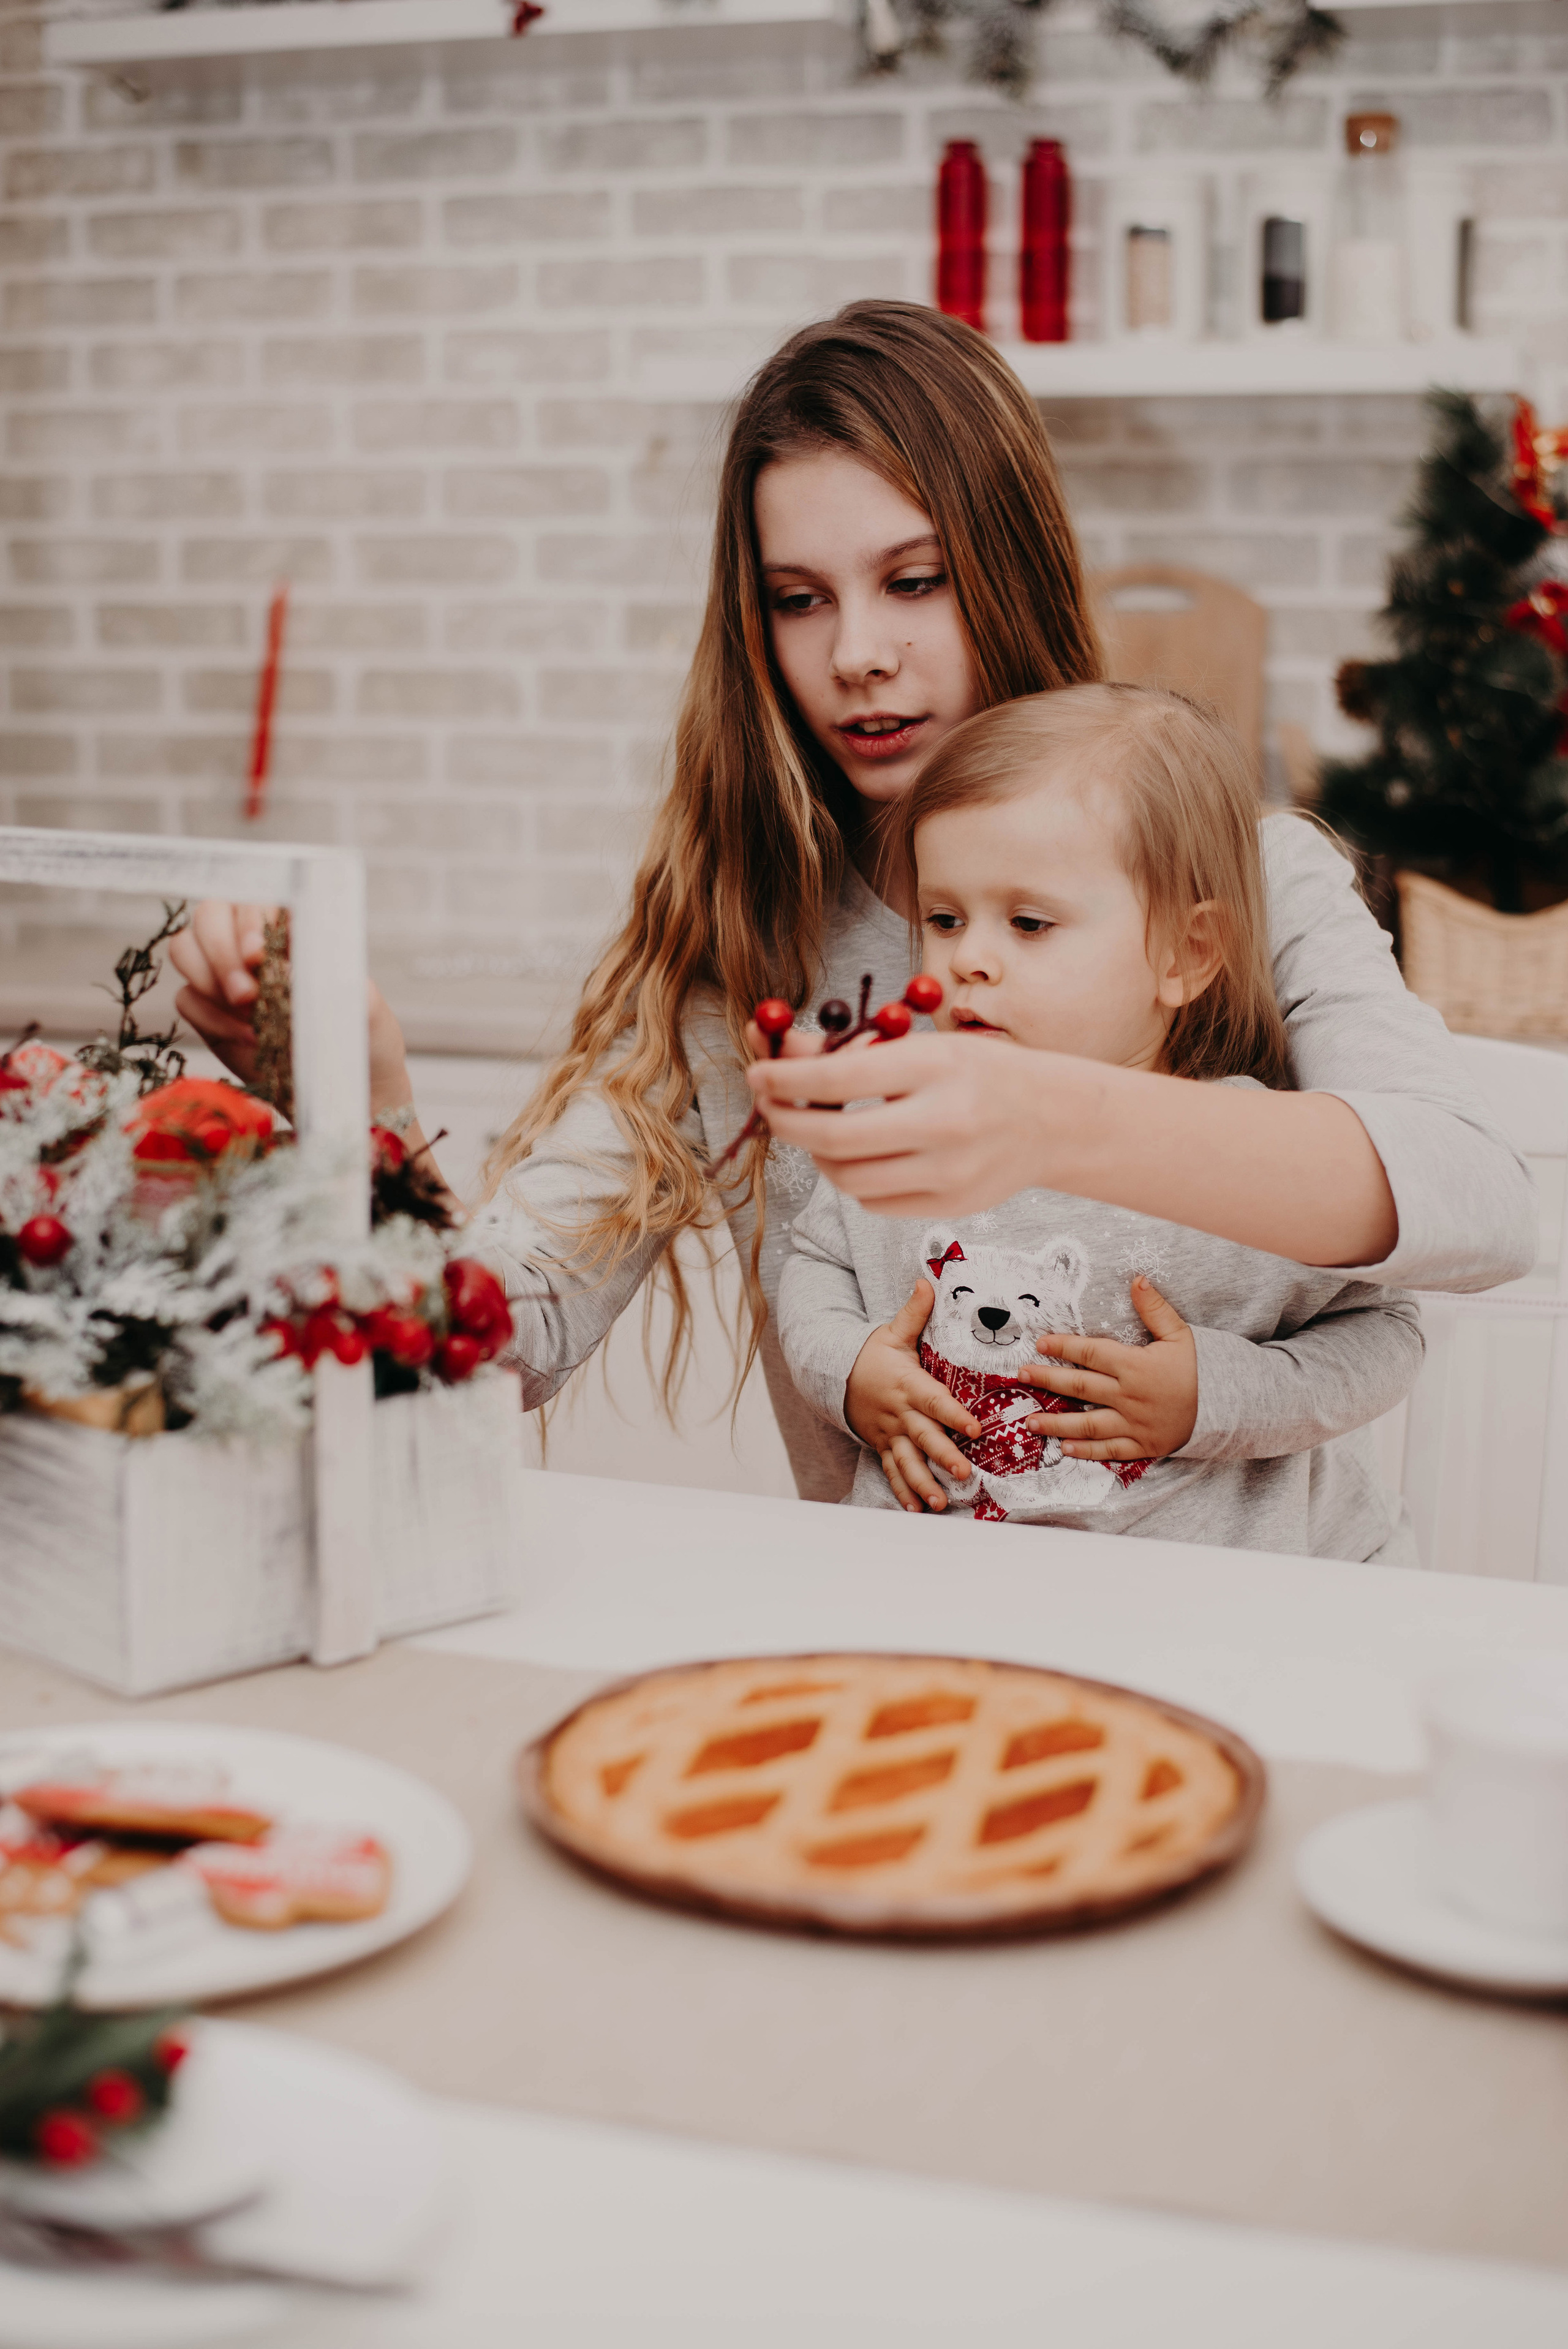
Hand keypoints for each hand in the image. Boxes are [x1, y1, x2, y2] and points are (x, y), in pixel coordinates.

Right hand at [169, 899, 411, 1112]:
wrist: (350, 1087)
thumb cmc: (363, 1037)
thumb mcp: (363, 1007)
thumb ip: (328, 980)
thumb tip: (280, 968)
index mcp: (293, 927)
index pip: (255, 899)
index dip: (248, 921)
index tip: (258, 957)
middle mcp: (252, 942)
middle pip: (209, 915)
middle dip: (221, 951)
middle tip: (246, 995)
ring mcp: (226, 974)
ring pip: (185, 948)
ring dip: (207, 978)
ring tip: (247, 1013)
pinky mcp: (209, 1011)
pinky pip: (185, 998)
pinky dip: (209, 1018)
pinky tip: (246, 1039)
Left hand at [746, 1030, 1060, 1217]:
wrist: (1053, 1120)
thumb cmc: (980, 1074)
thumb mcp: (922, 1047)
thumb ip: (850, 1053)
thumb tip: (778, 1051)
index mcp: (936, 1068)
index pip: (837, 1079)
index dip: (784, 1079)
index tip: (758, 1074)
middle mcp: (944, 1122)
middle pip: (834, 1139)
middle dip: (786, 1124)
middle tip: (771, 1108)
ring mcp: (948, 1171)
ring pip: (847, 1178)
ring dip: (819, 1155)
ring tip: (825, 1130)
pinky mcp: (948, 1205)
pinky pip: (873, 1202)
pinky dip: (855, 1179)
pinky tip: (865, 1156)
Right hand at [843, 1280, 980, 1513]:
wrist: (836, 1376)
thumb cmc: (873, 1355)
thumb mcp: (891, 1333)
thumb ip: (915, 1313)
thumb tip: (928, 1281)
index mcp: (908, 1385)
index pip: (935, 1401)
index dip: (954, 1414)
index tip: (975, 1428)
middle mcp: (900, 1414)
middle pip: (925, 1437)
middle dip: (943, 1456)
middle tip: (964, 1472)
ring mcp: (890, 1434)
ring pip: (907, 1461)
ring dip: (923, 1483)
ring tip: (940, 1503)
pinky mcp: (884, 1447)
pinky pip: (893, 1472)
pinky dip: (904, 1491)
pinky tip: (918, 1509)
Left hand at [1020, 1276, 1196, 1460]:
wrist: (1225, 1407)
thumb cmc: (1197, 1368)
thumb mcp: (1180, 1334)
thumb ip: (1154, 1308)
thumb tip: (1136, 1279)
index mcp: (1136, 1366)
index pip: (1092, 1354)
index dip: (1064, 1346)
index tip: (1041, 1343)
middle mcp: (1130, 1396)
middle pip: (1080, 1387)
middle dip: (1048, 1380)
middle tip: (1022, 1375)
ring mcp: (1134, 1424)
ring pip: (1088, 1423)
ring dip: (1056, 1423)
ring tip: (1029, 1421)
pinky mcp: (1141, 1445)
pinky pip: (1109, 1450)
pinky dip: (1086, 1451)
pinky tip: (1065, 1448)